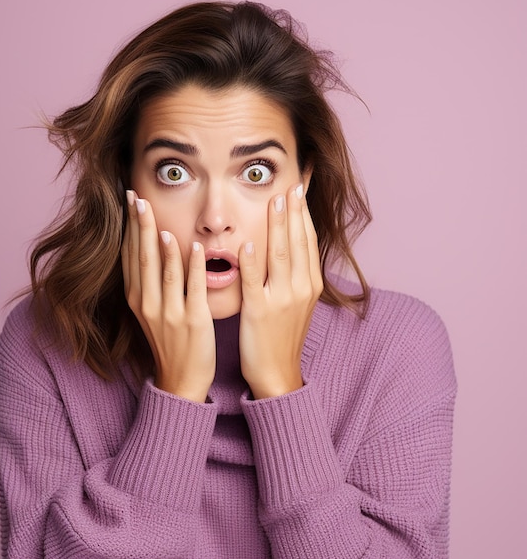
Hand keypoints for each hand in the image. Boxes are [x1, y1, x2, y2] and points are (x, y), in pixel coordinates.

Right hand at [121, 190, 215, 402]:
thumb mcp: (151, 311)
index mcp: (137, 299)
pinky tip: (195, 246)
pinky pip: (192, 288)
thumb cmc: (170, 342)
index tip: (129, 200)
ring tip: (155, 214)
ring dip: (159, 241)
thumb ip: (150, 282)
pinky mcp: (193, 321)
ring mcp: (169, 313)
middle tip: (135, 196)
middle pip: (142, 257)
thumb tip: (152, 248)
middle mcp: (148, 304)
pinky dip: (192, 266)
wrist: (181, 379)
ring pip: (162, 270)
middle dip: (138, 225)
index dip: (129, 227)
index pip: (131, 256)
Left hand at [238, 183, 322, 399]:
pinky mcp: (259, 312)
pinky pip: (255, 284)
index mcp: (310, 283)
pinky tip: (248, 245)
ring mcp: (281, 300)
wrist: (278, 372)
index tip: (299, 188)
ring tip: (274, 202)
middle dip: (293, 211)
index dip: (303, 213)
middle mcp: (301, 288)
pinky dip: (253, 264)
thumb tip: (292, 245)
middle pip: (297, 241)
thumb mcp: (298, 302)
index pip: (308, 240)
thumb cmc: (283, 335)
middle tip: (288, 185)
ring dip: (278, 226)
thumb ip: (296, 273)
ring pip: (281, 256)